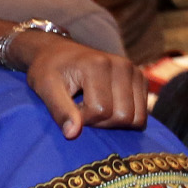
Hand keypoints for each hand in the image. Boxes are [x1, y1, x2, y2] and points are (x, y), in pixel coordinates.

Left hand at [14, 31, 147, 138]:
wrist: (58, 53)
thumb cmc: (49, 70)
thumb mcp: (46, 89)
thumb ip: (60, 110)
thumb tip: (72, 134)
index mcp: (99, 65)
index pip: (100, 111)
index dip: (82, 118)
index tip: (69, 107)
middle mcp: (123, 66)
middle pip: (122, 116)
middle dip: (99, 122)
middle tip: (81, 108)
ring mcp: (136, 72)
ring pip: (136, 118)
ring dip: (112, 121)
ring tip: (93, 106)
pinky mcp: (141, 80)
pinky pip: (141, 114)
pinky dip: (123, 116)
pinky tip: (105, 104)